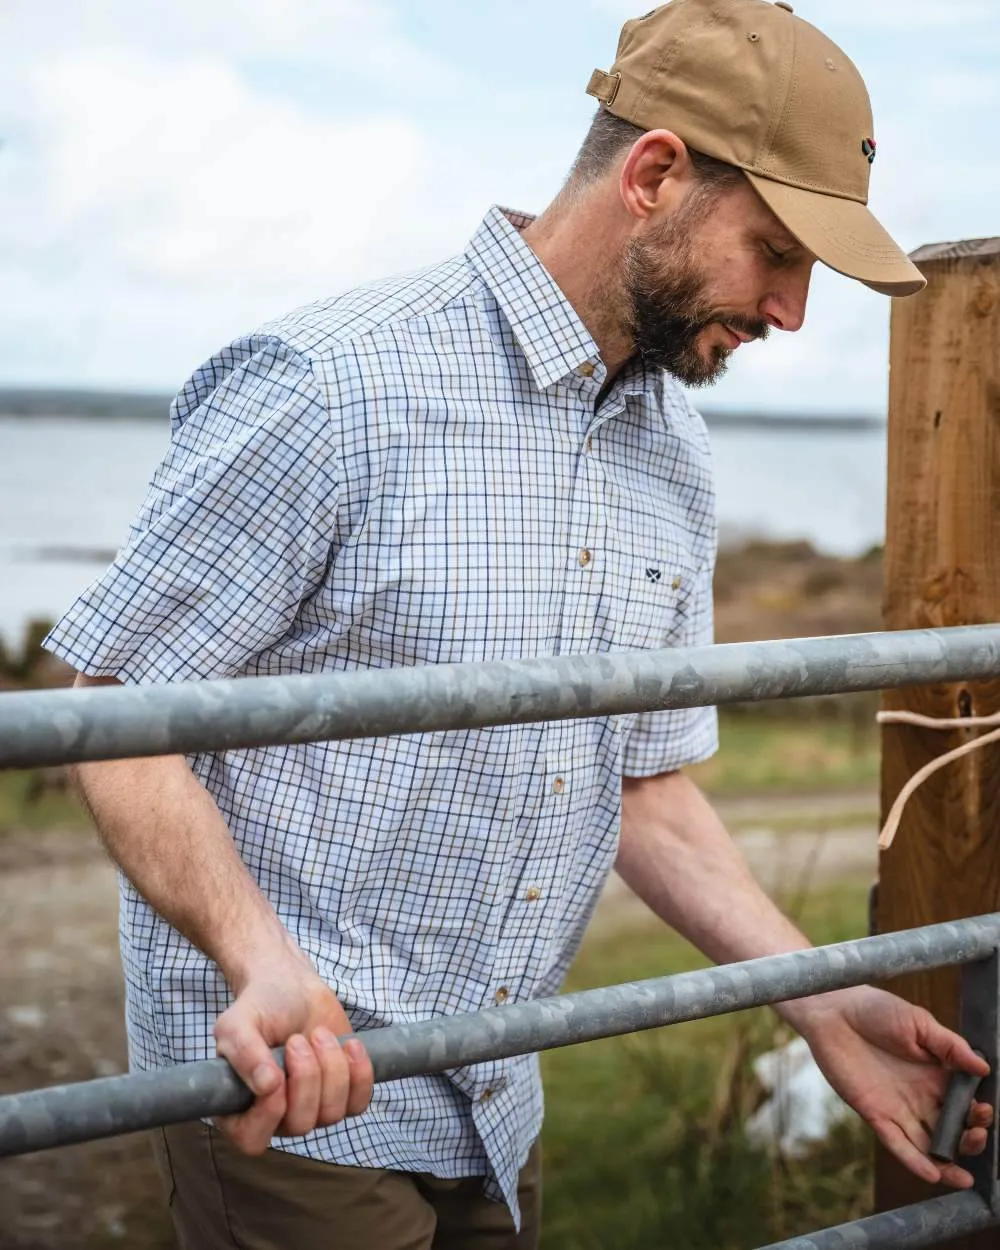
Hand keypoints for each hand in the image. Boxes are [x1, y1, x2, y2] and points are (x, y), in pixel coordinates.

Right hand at [212, 941, 373, 1153]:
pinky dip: (359, 1073)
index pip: (253, 1139)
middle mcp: (276, 1116)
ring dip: (331, 1068)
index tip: (275, 1072)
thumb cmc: (259, 1007)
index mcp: (240, 1107)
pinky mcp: (342, 1094)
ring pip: (331, 1114)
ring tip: (318, 1034)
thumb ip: (243, 1051)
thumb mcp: (237, 1023)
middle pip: (300, 1124)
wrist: (292, 987)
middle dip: (306, 1077)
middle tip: (297, 1040)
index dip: (269, 1112)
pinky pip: (358, 1103)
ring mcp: (312, 1108)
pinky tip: (350, 1044)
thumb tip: (267, 1086)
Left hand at [797, 986, 991, 1188]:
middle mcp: (921, 1096)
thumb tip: (984, 1067)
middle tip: (977, 1134)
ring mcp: (899, 1108)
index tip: (985, 1110)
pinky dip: (915, 1161)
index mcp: (936, 1074)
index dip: (978, 1112)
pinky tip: (934, 1173)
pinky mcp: (875, 1114)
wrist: (833, 1011)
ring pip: (928, 1145)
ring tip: (964, 1174)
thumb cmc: (875, 1010)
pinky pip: (898, 1144)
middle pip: (952, 1129)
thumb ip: (950, 1046)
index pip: (965, 1103)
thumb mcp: (919, 1022)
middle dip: (969, 1139)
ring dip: (948, 1162)